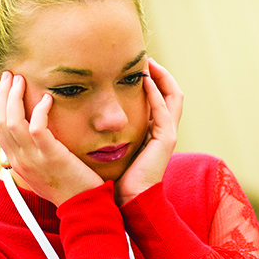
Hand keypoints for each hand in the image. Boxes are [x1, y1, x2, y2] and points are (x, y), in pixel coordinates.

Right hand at [0, 72, 103, 205]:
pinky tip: (48, 99)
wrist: (83, 207)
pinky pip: (37, 128)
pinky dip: (40, 110)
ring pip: (12, 122)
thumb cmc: (68, 186)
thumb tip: (31, 135)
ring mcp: (33, 159)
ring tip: (22, 79)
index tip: (3, 86)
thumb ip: (33, 153)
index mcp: (16, 162)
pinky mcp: (51, 157)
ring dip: (15, 97)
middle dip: (2, 95)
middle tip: (9, 75)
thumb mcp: (43, 170)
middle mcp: (19, 160)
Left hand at [115, 59, 182, 205]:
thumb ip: (105, 131)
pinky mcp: (166, 139)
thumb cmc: (116, 177)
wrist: (127, 200)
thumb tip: (84, 117)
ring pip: (173, 96)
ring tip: (147, 61)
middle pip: (170, 93)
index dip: (151, 81)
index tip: (134, 67)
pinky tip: (144, 80)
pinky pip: (164, 109)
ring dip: (161, 77)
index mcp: (152, 132)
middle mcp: (164, 131)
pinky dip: (156, 93)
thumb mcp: (111, 148)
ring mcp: (168, 134)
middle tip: (144, 58)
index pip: (158, 99)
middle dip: (160, 74)